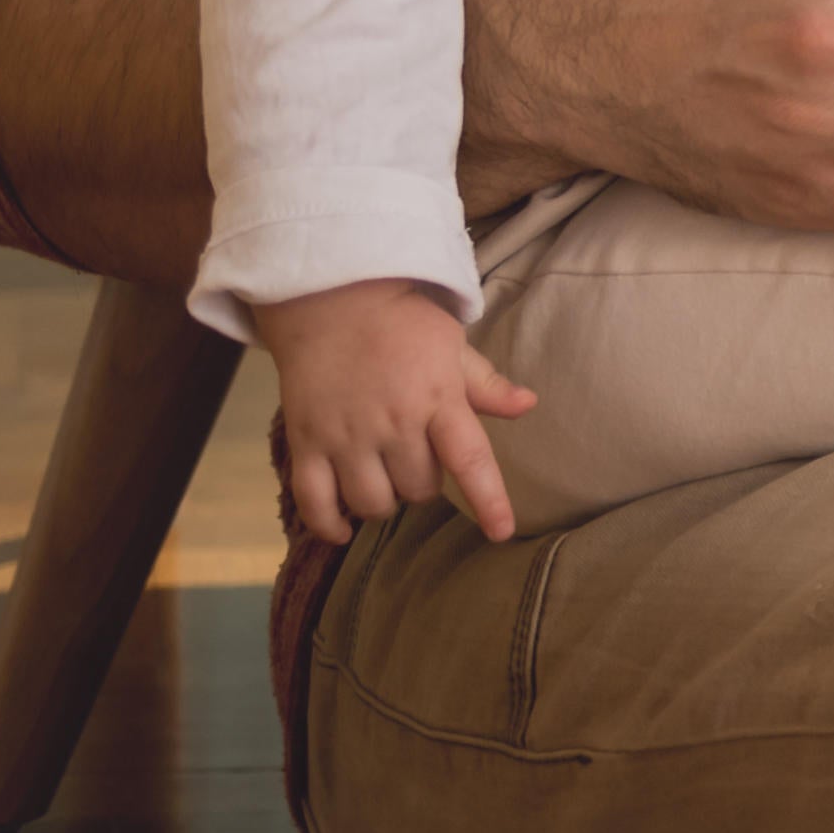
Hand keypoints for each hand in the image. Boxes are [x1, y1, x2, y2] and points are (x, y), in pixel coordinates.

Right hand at [258, 277, 535, 548]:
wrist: (328, 300)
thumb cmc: (400, 323)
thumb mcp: (451, 345)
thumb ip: (485, 384)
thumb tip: (528, 405)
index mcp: (437, 398)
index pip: (470, 459)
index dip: (489, 500)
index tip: (502, 532)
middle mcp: (393, 423)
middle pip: (419, 489)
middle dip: (424, 483)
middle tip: (416, 456)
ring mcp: (345, 436)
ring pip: (372, 503)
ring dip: (383, 501)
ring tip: (383, 477)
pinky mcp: (305, 443)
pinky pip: (315, 503)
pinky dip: (329, 524)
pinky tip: (341, 527)